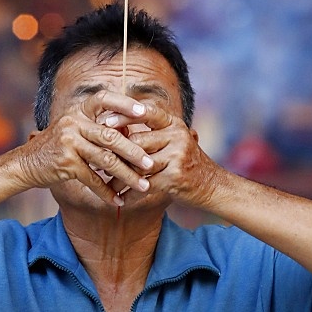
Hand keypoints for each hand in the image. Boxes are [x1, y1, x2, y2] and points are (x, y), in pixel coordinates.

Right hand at [14, 91, 156, 205]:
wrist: (26, 164)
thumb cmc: (57, 147)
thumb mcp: (75, 131)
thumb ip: (98, 129)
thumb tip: (130, 132)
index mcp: (78, 111)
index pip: (103, 99)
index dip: (125, 103)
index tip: (145, 112)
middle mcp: (73, 122)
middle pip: (111, 136)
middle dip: (134, 152)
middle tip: (151, 164)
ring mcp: (69, 142)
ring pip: (105, 159)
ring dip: (126, 175)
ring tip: (143, 186)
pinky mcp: (66, 162)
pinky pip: (93, 178)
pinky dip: (106, 191)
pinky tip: (117, 200)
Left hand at [107, 103, 223, 210]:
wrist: (212, 186)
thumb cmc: (185, 163)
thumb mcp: (173, 141)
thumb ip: (151, 134)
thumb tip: (114, 129)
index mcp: (174, 124)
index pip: (146, 112)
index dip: (124, 115)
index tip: (103, 122)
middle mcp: (177, 135)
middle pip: (137, 141)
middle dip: (116, 154)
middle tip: (99, 163)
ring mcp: (177, 155)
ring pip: (138, 165)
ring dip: (120, 178)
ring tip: (107, 185)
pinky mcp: (176, 176)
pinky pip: (146, 184)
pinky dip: (131, 194)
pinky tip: (121, 198)